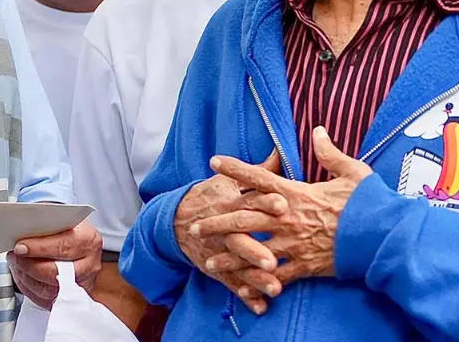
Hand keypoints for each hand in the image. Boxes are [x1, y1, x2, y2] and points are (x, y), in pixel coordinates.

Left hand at [8, 219, 102, 308]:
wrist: (79, 243)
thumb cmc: (68, 230)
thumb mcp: (61, 219)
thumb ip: (46, 226)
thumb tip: (21, 232)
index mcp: (89, 240)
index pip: (63, 246)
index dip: (39, 248)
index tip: (20, 247)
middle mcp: (89, 265)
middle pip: (55, 272)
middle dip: (29, 266)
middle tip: (15, 257)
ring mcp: (82, 284)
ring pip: (49, 290)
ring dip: (26, 278)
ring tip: (16, 264)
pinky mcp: (72, 299)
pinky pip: (46, 301)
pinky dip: (29, 289)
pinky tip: (23, 276)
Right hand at [173, 152, 289, 314]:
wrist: (176, 220)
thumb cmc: (210, 197)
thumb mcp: (228, 180)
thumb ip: (258, 171)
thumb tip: (279, 152)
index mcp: (231, 203)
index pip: (249, 201)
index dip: (265, 202)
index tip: (283, 204)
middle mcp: (225, 227)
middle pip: (241, 238)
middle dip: (256, 249)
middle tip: (274, 260)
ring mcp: (220, 250)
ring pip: (237, 265)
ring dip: (254, 277)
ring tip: (274, 288)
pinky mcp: (217, 268)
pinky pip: (231, 283)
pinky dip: (245, 295)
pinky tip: (260, 306)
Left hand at [197, 129, 371, 296]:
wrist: (383, 238)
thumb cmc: (369, 203)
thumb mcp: (352, 172)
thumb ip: (330, 153)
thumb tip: (317, 131)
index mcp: (297, 193)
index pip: (259, 177)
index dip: (235, 169)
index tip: (214, 162)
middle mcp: (288, 218)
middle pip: (245, 218)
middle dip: (218, 221)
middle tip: (196, 225)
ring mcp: (294, 244)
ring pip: (253, 250)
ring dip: (229, 255)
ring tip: (208, 260)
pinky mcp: (304, 266)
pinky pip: (275, 276)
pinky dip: (257, 282)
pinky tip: (241, 287)